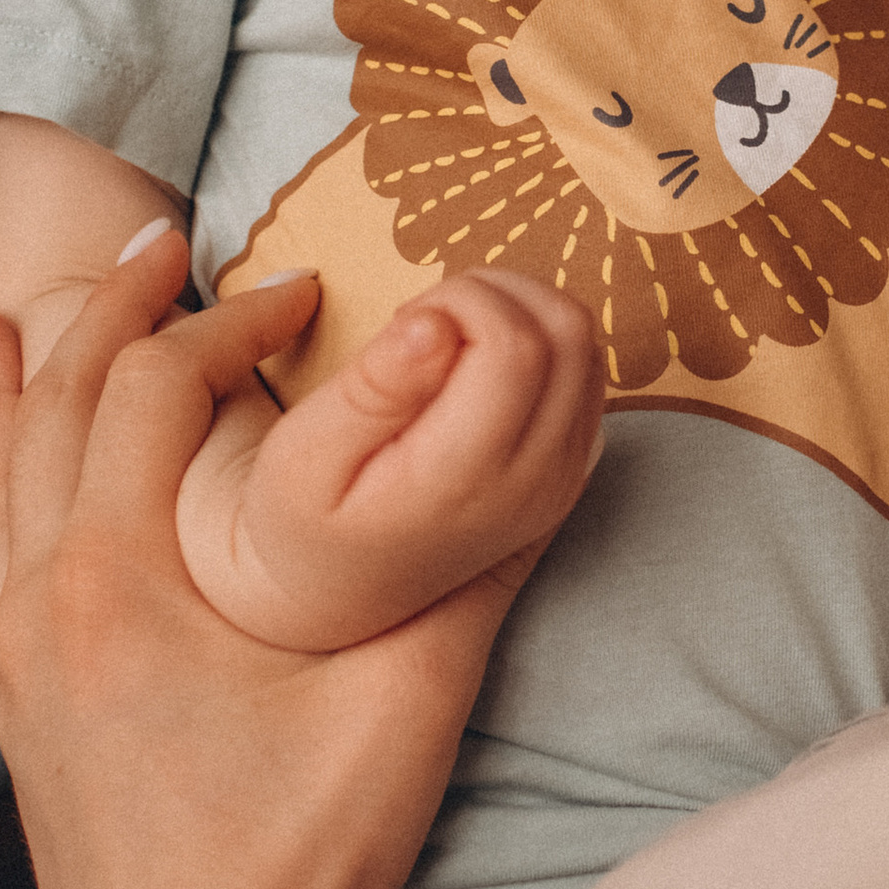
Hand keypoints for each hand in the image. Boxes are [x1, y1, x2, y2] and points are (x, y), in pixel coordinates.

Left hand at [0, 236, 601, 888]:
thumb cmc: (298, 870)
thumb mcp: (408, 707)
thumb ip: (471, 574)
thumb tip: (541, 464)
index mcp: (121, 581)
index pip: (157, 391)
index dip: (233, 323)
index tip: (309, 294)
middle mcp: (44, 602)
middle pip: (57, 407)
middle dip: (117, 312)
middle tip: (169, 240)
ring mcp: (17, 658)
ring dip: (14, 382)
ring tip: (2, 307)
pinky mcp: (20, 708)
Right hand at [177, 283, 609, 652]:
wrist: (335, 595)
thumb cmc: (301, 523)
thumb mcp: (304, 455)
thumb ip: (373, 387)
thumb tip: (433, 323)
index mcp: (466, 479)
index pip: (517, 346)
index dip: (463, 300)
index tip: (405, 321)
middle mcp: (534, 483)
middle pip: (566, 331)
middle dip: (494, 293)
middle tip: (425, 320)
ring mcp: (563, 480)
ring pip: (585, 342)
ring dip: (520, 309)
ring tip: (446, 338)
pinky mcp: (571, 470)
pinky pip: (587, 372)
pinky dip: (539, 339)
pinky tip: (475, 364)